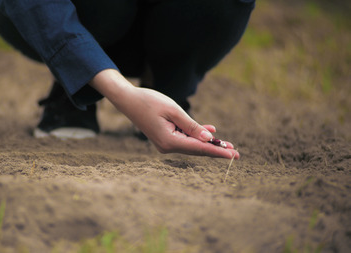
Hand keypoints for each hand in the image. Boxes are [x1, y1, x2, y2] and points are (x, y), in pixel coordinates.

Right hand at [90, 69, 238, 158]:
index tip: (233, 155)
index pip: (199, 148)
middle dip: (216, 150)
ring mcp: (165, 144)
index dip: (217, 151)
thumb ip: (192, 126)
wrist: (128, 100)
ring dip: (208, 143)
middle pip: (197, 150)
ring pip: (192, 145)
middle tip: (236, 153)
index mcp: (169, 141)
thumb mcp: (174, 110)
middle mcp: (167, 147)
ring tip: (227, 144)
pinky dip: (196, 136)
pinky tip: (210, 132)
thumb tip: (209, 139)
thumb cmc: (149, 101)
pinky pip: (184, 139)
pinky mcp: (164, 138)